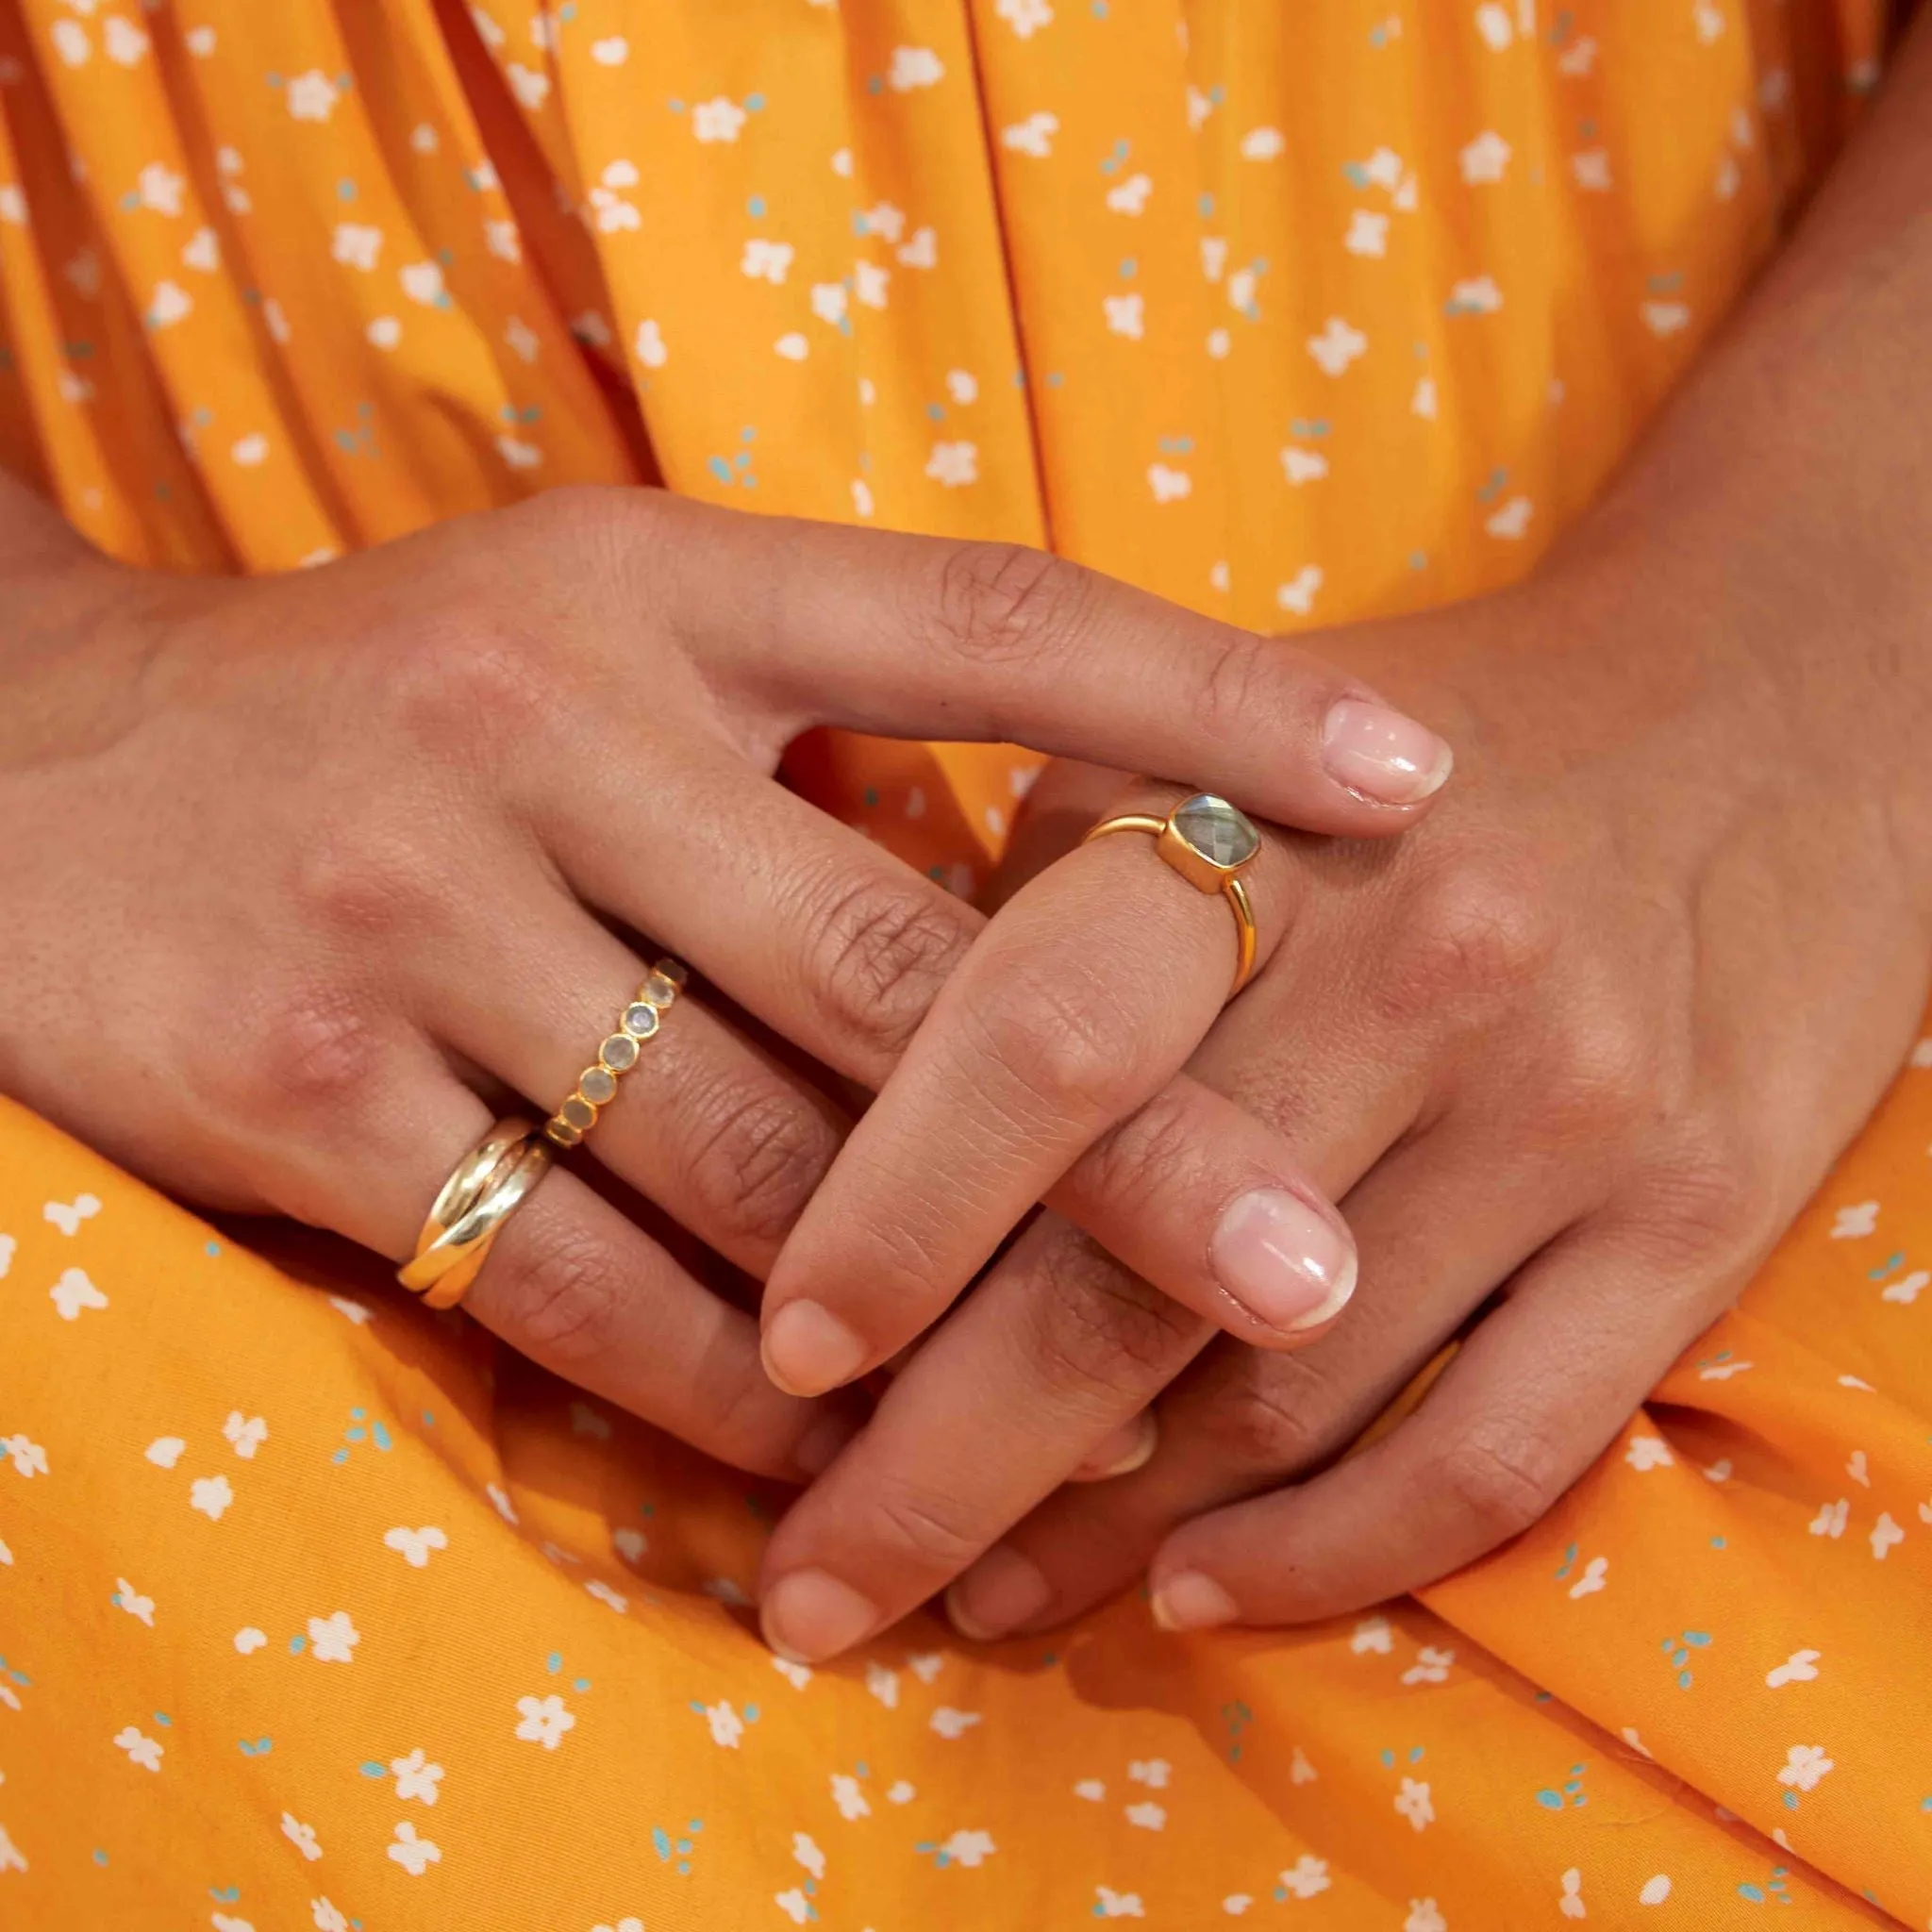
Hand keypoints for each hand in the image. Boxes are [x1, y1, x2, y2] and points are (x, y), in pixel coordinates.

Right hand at [0, 479, 1442, 1478]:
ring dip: (928, 1308)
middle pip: (906, 960)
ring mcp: (415, 904)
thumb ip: (808, 744)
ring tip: (1097, 1413)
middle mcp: (546, 721)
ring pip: (752, 1161)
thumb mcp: (590, 643)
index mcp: (654, 585)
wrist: (35, 772)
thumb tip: (1052, 898)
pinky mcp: (297, 1087)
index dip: (1212, 696)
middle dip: (1122, 1141)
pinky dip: (721, 1381)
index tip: (1415, 774)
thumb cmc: (388, 709)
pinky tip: (825, 1441)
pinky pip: (575, 1281)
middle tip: (1308, 1269)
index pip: (992, 615)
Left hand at [754, 29, 1931, 1652]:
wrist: (1762, 712)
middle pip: (1136, 1281)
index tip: (781, 1364)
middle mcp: (1425, 969)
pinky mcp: (1698, 1219)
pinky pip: (1494, 1455)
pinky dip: (1327, 1559)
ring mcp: (1574, 1110)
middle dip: (942, 1467)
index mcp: (1260, 830)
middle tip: (815, 1583)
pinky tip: (1192, 1592)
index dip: (888, 1227)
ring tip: (975, 1590)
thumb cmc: (1423, 746)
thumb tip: (841, 1121)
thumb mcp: (1202, 744)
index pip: (1032, 1052)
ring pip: (1289, 1400)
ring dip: (1106, 1533)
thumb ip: (1027, 902)